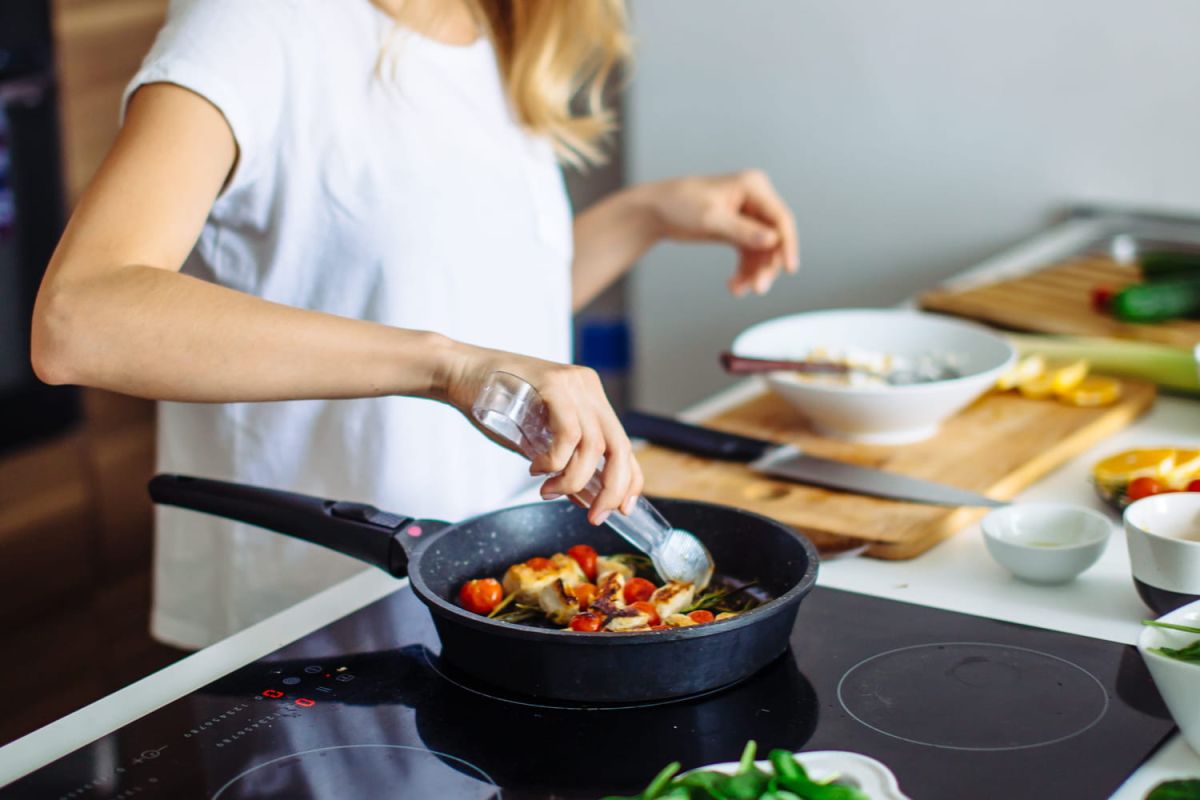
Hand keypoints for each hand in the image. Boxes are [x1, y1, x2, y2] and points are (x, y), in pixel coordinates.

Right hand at [442, 344, 641, 524]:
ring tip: (548, 490)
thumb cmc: (492, 404)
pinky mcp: (553, 383)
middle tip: (594, 516)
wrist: (457, 372)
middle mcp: (588, 388)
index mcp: (590, 398)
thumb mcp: (535, 439)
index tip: (621, 509)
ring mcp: (573, 383)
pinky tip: (537, 468)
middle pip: (620, 447)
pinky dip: (556, 461)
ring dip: (573, 479)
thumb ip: (562, 463)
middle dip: (611, 489)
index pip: (624, 444)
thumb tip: (584, 498)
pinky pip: (569, 434)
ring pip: (595, 446)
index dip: (629, 480)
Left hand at [642, 170, 798, 295]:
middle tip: (758, 288)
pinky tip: (735, 286)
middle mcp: (756, 200)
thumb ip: (742, 230)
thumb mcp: (711, 218)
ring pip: (763, 251)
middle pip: (775, 238)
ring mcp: (748, 216)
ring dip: (754, 273)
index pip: (780, 218)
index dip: (788, 244)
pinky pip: (750, 256)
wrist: (657, 210)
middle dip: (767, 265)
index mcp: (753, 186)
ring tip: (737, 290)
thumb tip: (772, 241)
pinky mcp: (738, 231)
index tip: (790, 269)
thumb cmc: (680, 204)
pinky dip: (744, 272)